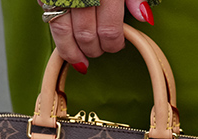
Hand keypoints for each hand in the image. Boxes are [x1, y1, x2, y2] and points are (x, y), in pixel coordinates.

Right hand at [38, 0, 153, 71]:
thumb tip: (145, 18)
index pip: (110, 31)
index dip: (115, 44)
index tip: (118, 45)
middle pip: (88, 36)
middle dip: (97, 49)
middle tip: (101, 50)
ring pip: (65, 35)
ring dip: (76, 54)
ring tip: (83, 61)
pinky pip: (51, 26)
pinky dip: (61, 45)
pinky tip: (70, 54)